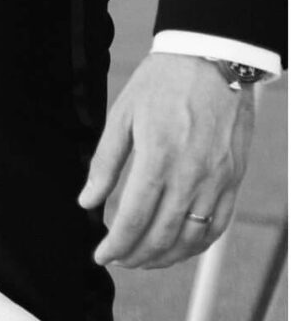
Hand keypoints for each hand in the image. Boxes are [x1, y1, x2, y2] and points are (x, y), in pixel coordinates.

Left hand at [79, 52, 254, 268]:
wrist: (211, 59)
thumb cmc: (162, 82)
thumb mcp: (122, 114)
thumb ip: (105, 163)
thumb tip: (86, 201)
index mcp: (157, 157)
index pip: (133, 218)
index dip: (115, 244)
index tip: (101, 255)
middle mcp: (190, 175)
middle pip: (162, 235)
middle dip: (136, 256)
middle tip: (119, 260)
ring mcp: (216, 180)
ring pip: (191, 238)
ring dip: (166, 258)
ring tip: (145, 260)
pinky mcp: (233, 179)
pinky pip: (218, 225)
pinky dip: (197, 245)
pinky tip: (180, 248)